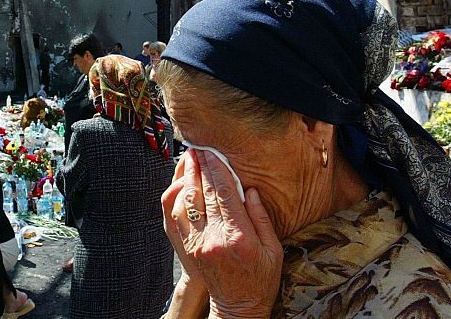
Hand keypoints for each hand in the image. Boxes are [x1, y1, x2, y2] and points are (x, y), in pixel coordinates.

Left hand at [169, 150, 282, 318]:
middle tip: (197, 148)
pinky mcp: (188, 248)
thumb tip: (250, 190)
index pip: (224, 194)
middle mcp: (214, 238)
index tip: (212, 152)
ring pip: (185, 203)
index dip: (217, 169)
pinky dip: (177, 197)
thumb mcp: (274, 250)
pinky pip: (176, 217)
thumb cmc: (261, 278)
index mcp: (238, 236)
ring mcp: (197, 243)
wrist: (238, 306)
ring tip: (189, 161)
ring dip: (186, 179)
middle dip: (199, 167)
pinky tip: (182, 185)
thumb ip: (261, 218)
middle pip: (203, 194)